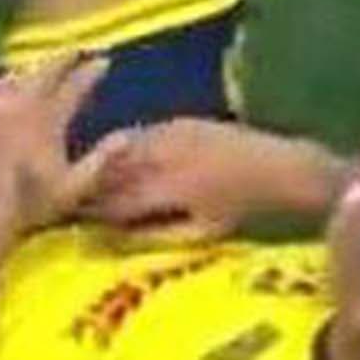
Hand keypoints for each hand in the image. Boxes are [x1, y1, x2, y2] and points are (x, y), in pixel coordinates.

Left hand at [0, 54, 120, 237]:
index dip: (91, 72)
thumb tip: (128, 135)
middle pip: (46, 71)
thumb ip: (102, 159)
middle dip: (65, 59)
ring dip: (37, 68)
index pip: (74, 86)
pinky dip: (6, 79)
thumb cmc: (32, 205)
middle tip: (79, 51)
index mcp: (47, 120)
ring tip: (49, 65)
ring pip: (20, 75)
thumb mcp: (75, 187)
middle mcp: (20, 106)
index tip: (104, 61)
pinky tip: (9, 82)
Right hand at [80, 117, 282, 241]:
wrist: (282, 169)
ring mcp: (174, 133)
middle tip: (77, 198)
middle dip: (92, 185)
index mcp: (171, 188)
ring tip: (94, 178)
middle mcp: (167, 156)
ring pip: (124, 147)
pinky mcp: (182, 121)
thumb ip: (158, 234)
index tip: (77, 220)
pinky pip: (144, 133)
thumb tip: (119, 238)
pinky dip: (129, 146)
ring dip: (106, 163)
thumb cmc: (245, 210)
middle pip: (113, 170)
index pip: (117, 201)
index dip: (94, 213)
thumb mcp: (203, 231)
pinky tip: (124, 158)